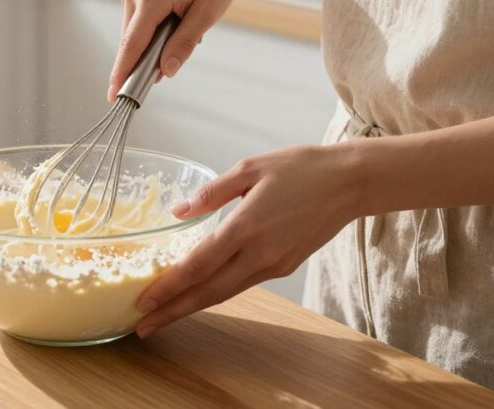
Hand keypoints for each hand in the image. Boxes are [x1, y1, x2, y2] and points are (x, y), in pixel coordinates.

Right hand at [108, 0, 247, 100]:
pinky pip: (136, 22)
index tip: (114, 95)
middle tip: (168, 67)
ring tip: (181, 28)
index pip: (132, 43)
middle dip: (144, 60)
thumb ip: (184, 43)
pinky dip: (150, 31)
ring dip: (151, 44)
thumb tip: (165, 71)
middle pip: (131, 41)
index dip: (123, 72)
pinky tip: (172, 22)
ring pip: (133, 33)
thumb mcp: (207, 14)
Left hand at [135, 143, 367, 337]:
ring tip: (164, 314)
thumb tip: (178, 212)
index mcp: (246, 226)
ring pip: (226, 292)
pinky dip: (217, 291)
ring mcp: (274, 265)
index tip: (143, 302)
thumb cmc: (301, 168)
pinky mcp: (285, 267)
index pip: (198, 265)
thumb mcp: (249, 168)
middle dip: (173, 311)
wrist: (350, 183)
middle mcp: (259, 254)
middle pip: (209, 292)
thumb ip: (211, 193)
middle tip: (143, 326)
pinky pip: (243, 283)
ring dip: (193, 306)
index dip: (168, 287)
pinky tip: (199, 291)